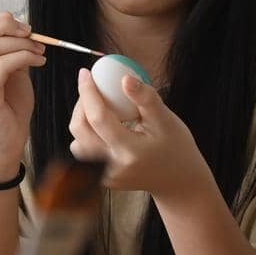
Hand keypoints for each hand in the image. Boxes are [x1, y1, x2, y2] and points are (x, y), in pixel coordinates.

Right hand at [0, 10, 45, 172]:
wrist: (4, 145)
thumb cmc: (7, 109)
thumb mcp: (9, 69)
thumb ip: (6, 45)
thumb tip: (6, 15)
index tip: (8, 25)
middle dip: (7, 25)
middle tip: (30, 34)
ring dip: (21, 43)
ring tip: (39, 52)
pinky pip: (2, 64)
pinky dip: (25, 57)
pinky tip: (38, 63)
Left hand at [70, 68, 210, 201]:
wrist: (179, 181)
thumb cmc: (176, 148)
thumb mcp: (166, 120)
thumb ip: (146, 98)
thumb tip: (125, 78)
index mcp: (129, 152)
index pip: (97, 118)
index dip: (88, 92)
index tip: (85, 73)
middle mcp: (111, 166)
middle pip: (80, 128)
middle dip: (81, 103)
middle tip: (91, 86)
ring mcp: (104, 175)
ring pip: (76, 141)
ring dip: (82, 119)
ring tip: (100, 106)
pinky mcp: (101, 178)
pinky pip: (83, 151)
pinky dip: (87, 133)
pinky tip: (103, 124)